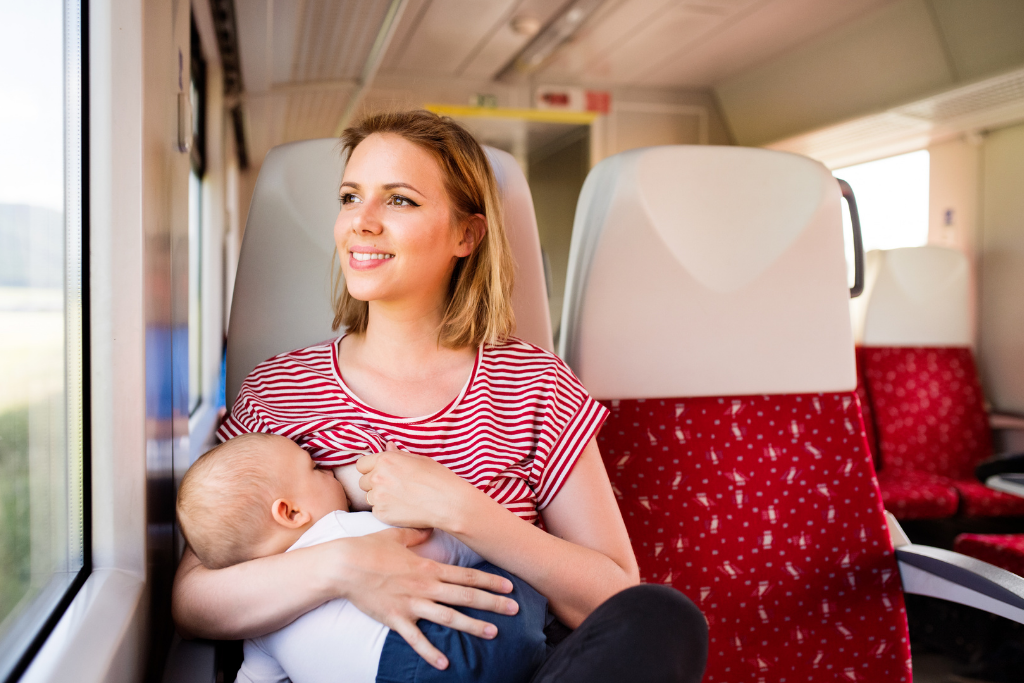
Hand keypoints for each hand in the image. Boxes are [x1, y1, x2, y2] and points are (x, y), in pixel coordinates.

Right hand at [336, 527, 518, 669]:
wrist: (344, 565)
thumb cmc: (369, 548)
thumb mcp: (397, 535)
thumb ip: (417, 535)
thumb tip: (429, 530)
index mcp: (428, 567)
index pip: (466, 575)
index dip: (490, 581)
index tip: (509, 587)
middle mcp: (425, 586)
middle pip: (465, 596)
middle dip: (492, 603)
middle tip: (515, 610)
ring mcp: (411, 604)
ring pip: (448, 617)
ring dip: (472, 626)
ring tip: (493, 633)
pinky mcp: (395, 619)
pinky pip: (416, 639)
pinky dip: (430, 652)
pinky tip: (444, 663)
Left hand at [357, 442, 483, 529]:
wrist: (448, 503)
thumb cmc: (438, 478)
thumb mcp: (419, 460)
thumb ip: (398, 454)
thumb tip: (388, 446)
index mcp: (385, 460)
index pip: (361, 464)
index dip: (371, 468)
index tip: (381, 473)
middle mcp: (378, 477)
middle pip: (362, 482)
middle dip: (374, 484)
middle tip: (393, 487)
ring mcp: (378, 497)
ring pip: (369, 497)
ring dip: (380, 498)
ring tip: (400, 499)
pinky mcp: (382, 514)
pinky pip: (376, 511)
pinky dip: (386, 511)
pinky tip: (402, 509)